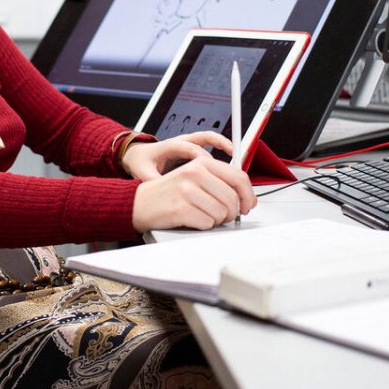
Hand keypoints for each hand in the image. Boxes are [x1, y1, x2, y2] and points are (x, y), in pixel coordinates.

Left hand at [122, 131, 232, 180]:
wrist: (136, 154)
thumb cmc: (141, 162)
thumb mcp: (143, 172)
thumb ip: (153, 182)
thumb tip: (162, 195)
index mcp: (169, 146)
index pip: (188, 148)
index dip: (202, 158)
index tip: (211, 171)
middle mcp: (180, 142)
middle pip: (203, 138)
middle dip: (219, 146)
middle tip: (232, 160)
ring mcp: (187, 143)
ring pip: (208, 137)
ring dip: (223, 144)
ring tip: (235, 154)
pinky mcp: (192, 148)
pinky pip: (209, 142)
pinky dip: (221, 147)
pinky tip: (231, 157)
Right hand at [127, 133, 255, 232]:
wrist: (139, 202)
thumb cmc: (169, 192)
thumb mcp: (193, 176)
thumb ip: (219, 180)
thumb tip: (246, 197)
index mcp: (201, 162)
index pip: (239, 177)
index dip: (248, 194)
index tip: (248, 204)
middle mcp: (194, 173)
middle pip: (233, 198)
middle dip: (232, 212)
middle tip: (224, 215)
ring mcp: (187, 190)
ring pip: (222, 213)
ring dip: (216, 219)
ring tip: (202, 214)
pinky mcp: (181, 208)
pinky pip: (207, 223)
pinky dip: (203, 225)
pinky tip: (191, 219)